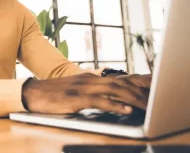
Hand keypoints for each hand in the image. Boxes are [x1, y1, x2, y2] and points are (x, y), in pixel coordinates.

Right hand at [22, 73, 151, 114]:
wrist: (35, 92)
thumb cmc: (56, 93)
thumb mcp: (77, 89)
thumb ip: (93, 91)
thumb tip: (111, 99)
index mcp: (91, 78)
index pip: (117, 79)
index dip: (136, 83)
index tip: (151, 89)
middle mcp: (89, 79)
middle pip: (119, 83)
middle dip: (139, 91)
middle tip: (155, 99)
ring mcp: (83, 87)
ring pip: (113, 90)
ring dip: (131, 97)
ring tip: (146, 105)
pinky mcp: (76, 98)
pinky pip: (99, 101)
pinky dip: (114, 105)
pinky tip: (125, 110)